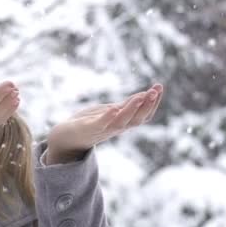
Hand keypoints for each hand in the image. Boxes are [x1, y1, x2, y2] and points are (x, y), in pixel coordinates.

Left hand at [46, 84, 163, 163]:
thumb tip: (146, 95)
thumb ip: (126, 106)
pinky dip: (108, 118)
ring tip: (140, 96)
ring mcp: (103, 129)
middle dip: (148, 105)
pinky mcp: (89, 129)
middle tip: (156, 90)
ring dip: (132, 109)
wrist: (66, 138)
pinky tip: (113, 109)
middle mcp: (116, 128)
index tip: (160, 87)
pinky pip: (101, 124)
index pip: (143, 115)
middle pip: (137, 119)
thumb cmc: (89, 123)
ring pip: (122, 122)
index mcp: (122, 123)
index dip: (153, 103)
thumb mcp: (111, 111)